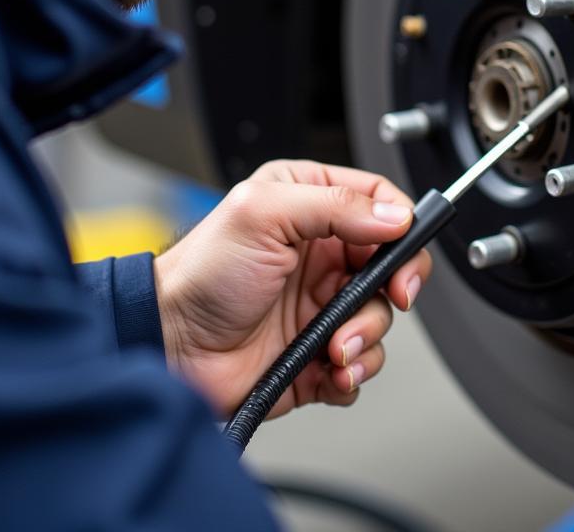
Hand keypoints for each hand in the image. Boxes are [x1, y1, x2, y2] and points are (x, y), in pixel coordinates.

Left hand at [153, 159, 431, 418]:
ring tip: (336, 346)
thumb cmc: (201, 274)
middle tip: (394, 297)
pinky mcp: (318, 350)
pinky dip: (354, 370)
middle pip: (392, 262)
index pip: (379, 202)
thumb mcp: (264, 215)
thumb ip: (334, 205)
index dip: (401, 224)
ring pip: (381, 315)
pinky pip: (361, 361)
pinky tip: (330, 369)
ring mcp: (321, 302)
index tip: (401, 249)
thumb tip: (394, 217)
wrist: (171, 348)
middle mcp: (321, 252)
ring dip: (367, 334)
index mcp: (309, 203)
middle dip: (396, 285)